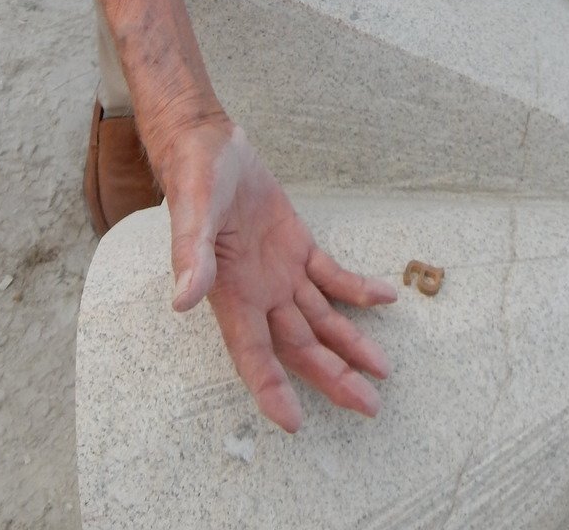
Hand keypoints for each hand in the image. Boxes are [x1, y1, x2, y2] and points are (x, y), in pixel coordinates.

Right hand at [161, 119, 396, 431]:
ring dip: (350, 344)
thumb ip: (191, 255)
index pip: (252, 352)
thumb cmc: (195, 177)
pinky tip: (384, 300)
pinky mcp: (297, 247)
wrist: (209, 146)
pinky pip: (331, 276)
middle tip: (368, 406)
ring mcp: (280, 272)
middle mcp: (258, 292)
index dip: (270, 388)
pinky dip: (357, 290)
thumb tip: (184, 299)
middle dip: (333, 376)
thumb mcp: (192, 211)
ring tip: (382, 371)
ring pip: (320, 319)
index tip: (293, 423)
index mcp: (230, 291)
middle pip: (299, 346)